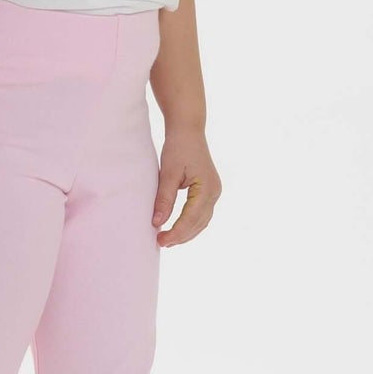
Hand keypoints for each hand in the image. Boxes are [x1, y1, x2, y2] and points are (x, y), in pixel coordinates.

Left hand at [154, 130, 219, 246]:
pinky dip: (190, 224)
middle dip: (181, 236)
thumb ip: (164, 199)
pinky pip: (202, 214)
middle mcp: (215, 193)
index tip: (160, 240)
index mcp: (207, 189)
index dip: (176, 232)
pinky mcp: (210, 191)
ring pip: (202, 221)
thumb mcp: (168, 173)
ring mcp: (214, 192)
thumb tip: (157, 222)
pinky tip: (177, 228)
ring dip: (186, 233)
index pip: (190, 218)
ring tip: (167, 239)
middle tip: (161, 243)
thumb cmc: (178, 148)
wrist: (188, 130)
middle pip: (199, 224)